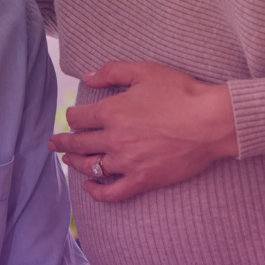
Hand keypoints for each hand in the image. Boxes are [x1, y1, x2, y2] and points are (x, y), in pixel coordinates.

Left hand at [53, 61, 237, 201]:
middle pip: (77, 143)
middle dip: (62, 141)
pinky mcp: (142, 180)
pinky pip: (111, 193)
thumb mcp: (146, 71)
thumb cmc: (182, 92)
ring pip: (90, 166)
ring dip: (75, 163)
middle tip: (53, 142)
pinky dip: (96, 192)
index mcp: (112, 111)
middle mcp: (114, 139)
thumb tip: (88, 76)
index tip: (72, 116)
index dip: (72, 116)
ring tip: (68, 160)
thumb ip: (113, 71)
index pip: (78, 117)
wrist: (211, 122)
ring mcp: (127, 162)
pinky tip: (89, 187)